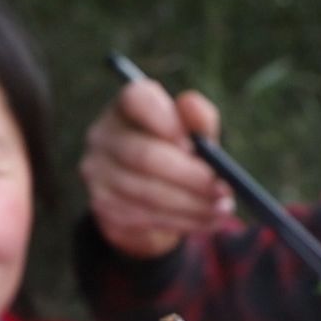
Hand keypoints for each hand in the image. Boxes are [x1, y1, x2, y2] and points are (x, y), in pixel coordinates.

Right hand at [79, 79, 233, 259]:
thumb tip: (190, 105)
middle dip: (190, 177)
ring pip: (148, 192)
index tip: (193, 144)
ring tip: (222, 208)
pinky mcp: (103, 203)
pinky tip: (206, 220)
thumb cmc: (175, 151)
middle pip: (145, 156)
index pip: (137, 99)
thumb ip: (198, 118)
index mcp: (127, 104)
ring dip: (192, 205)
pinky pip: (145, 216)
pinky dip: (182, 220)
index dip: (166, 120)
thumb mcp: (193, 132)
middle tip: (223, 189)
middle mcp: (104, 134)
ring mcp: (98, 171)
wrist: (143, 191)